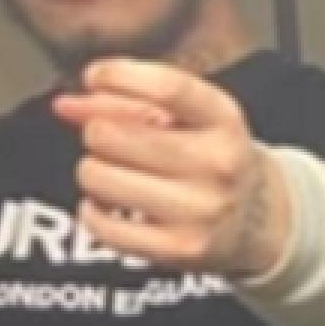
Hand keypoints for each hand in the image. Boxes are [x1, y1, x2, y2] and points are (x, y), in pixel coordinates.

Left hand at [51, 60, 291, 282]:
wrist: (258, 220)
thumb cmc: (211, 158)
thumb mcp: (187, 119)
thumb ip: (127, 102)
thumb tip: (66, 104)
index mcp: (223, 121)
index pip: (167, 87)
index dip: (119, 75)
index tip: (94, 76)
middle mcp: (217, 164)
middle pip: (113, 134)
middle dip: (98, 133)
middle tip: (113, 142)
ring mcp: (199, 210)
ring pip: (99, 177)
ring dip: (94, 172)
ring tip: (115, 175)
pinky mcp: (179, 250)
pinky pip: (102, 225)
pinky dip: (93, 212)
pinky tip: (111, 206)